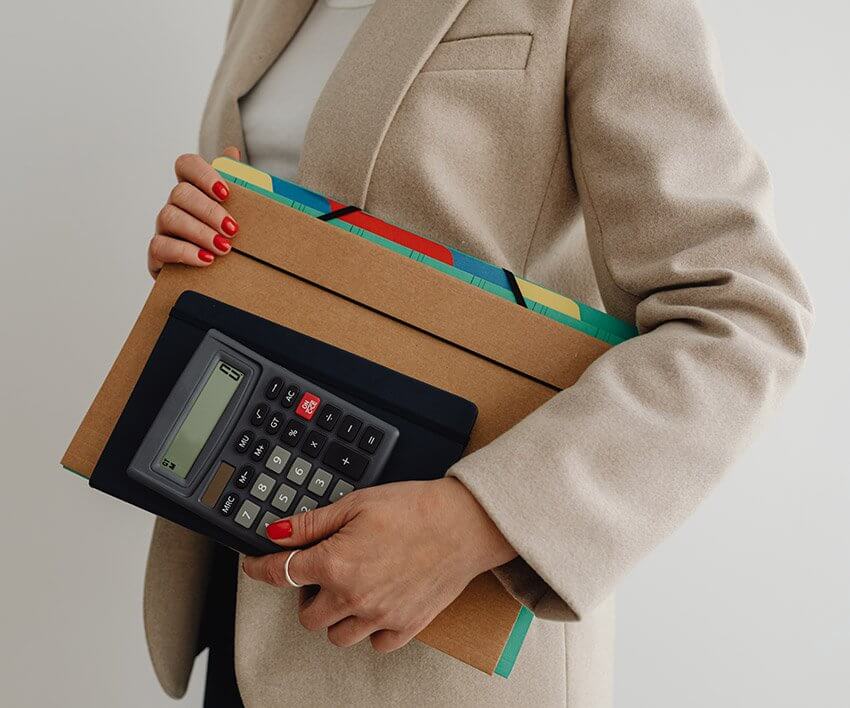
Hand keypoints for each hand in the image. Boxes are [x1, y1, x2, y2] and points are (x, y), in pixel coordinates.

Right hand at [147, 146, 241, 277]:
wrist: (217, 277)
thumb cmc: (228, 239)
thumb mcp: (239, 214)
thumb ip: (238, 186)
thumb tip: (231, 152)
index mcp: (195, 190)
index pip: (187, 165)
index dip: (204, 174)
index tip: (226, 193)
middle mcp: (175, 205)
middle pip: (181, 193)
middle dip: (209, 211)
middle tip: (232, 229)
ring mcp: (163, 228)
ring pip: (169, 217)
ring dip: (199, 232)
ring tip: (223, 248)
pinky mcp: (157, 254)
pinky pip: (160, 246)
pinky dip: (185, 252)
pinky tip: (206, 259)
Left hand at [242, 478, 516, 652]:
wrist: (464, 523)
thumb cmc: (415, 508)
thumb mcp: (356, 504)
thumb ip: (312, 523)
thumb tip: (276, 533)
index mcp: (335, 563)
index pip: (281, 574)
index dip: (260, 568)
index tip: (254, 566)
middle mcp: (353, 597)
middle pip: (307, 616)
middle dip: (305, 595)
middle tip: (322, 572)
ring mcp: (380, 616)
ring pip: (337, 636)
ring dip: (335, 616)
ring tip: (350, 589)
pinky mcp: (406, 626)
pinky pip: (374, 644)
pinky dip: (368, 630)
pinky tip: (375, 604)